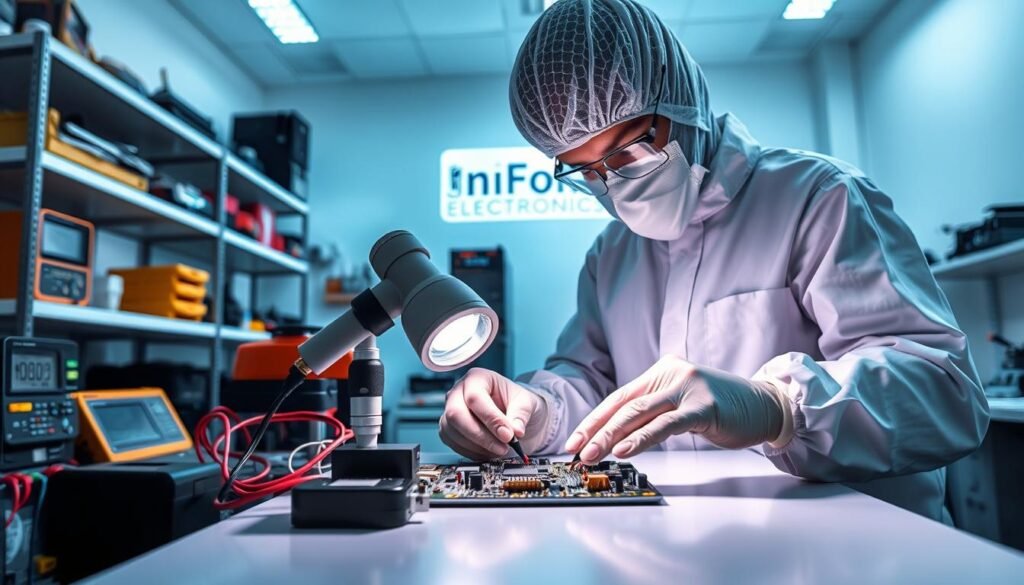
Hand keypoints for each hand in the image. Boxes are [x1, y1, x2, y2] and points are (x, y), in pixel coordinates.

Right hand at [439, 368, 548, 459]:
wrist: (512, 413)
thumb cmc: (515, 402)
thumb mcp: (525, 403)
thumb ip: (520, 416)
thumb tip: (515, 432)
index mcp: (477, 377)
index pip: (475, 397)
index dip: (491, 419)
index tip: (508, 435)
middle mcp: (458, 391)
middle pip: (456, 414)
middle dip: (481, 435)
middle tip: (503, 447)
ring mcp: (450, 410)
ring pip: (453, 431)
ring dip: (478, 446)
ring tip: (500, 450)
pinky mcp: (449, 428)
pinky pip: (453, 443)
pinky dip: (472, 452)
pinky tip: (489, 451)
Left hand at [565, 356, 787, 463]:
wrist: (767, 404)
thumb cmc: (724, 408)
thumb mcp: (682, 404)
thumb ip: (655, 411)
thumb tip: (618, 436)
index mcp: (662, 371)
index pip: (619, 397)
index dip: (594, 419)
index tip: (575, 440)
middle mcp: (671, 373)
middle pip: (624, 404)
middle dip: (596, 430)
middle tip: (577, 451)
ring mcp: (688, 387)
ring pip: (639, 413)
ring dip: (611, 436)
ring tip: (593, 454)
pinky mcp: (704, 406)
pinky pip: (665, 424)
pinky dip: (642, 438)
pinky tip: (625, 450)